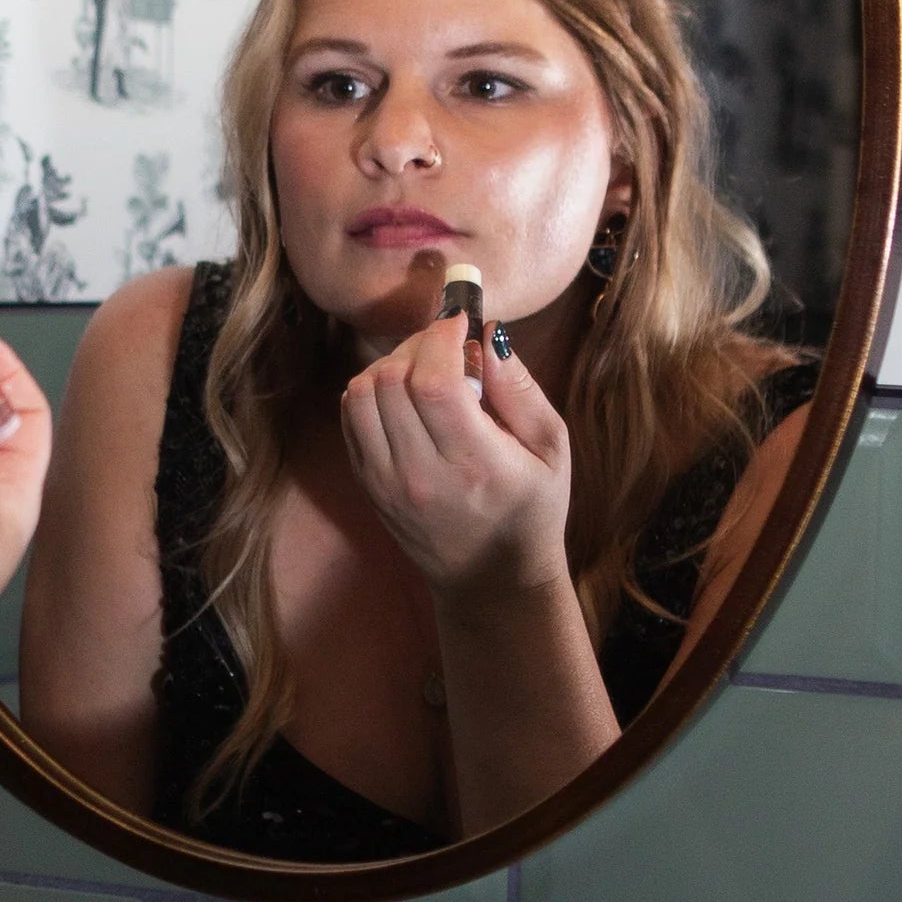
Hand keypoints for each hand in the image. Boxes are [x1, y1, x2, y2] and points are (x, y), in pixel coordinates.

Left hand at [338, 314, 572, 605]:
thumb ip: (520, 388)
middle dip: (417, 345)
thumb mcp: (551, 449)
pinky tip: (403, 396)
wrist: (490, 579)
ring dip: (389, 365)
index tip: (458, 322)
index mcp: (474, 465)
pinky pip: (350, 417)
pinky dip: (370, 391)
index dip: (440, 338)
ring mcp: (385, 483)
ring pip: (360, 394)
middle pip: (390, 380)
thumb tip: (486, 332)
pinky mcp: (367, 485)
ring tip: (423, 369)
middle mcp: (420, 475)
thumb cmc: (532, 510)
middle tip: (446, 344)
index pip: (434, 383)